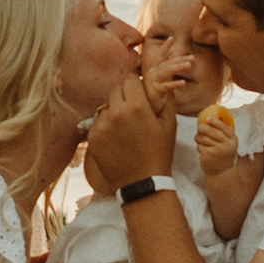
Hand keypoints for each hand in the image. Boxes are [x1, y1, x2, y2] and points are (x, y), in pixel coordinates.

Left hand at [84, 72, 178, 193]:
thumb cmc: (159, 153)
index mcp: (136, 106)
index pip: (129, 79)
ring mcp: (102, 125)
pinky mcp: (93, 137)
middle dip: (125, 96)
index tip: (139, 93)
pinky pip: (98, 122)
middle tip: (133, 111)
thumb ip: (166, 98)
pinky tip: (117, 138)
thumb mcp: (170, 124)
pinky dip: (106, 126)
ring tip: (125, 127)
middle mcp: (116, 112)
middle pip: (116, 90)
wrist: (142, 183)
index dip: (135, 84)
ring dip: (114, 111)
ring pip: (106, 106)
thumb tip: (164, 81)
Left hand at [193, 107, 235, 159]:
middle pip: (213, 132)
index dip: (216, 122)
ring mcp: (217, 151)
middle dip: (204, 128)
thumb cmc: (223, 153)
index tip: (208, 118)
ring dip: (198, 137)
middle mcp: (227, 145)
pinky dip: (198, 146)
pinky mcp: (208, 156)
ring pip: (204, 139)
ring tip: (198, 138)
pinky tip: (202, 149)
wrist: (222, 172)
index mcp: (233, 140)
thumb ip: (222, 133)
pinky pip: (200, 146)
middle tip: (199, 127)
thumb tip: (210, 117)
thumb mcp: (228, 143)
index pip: (225, 128)